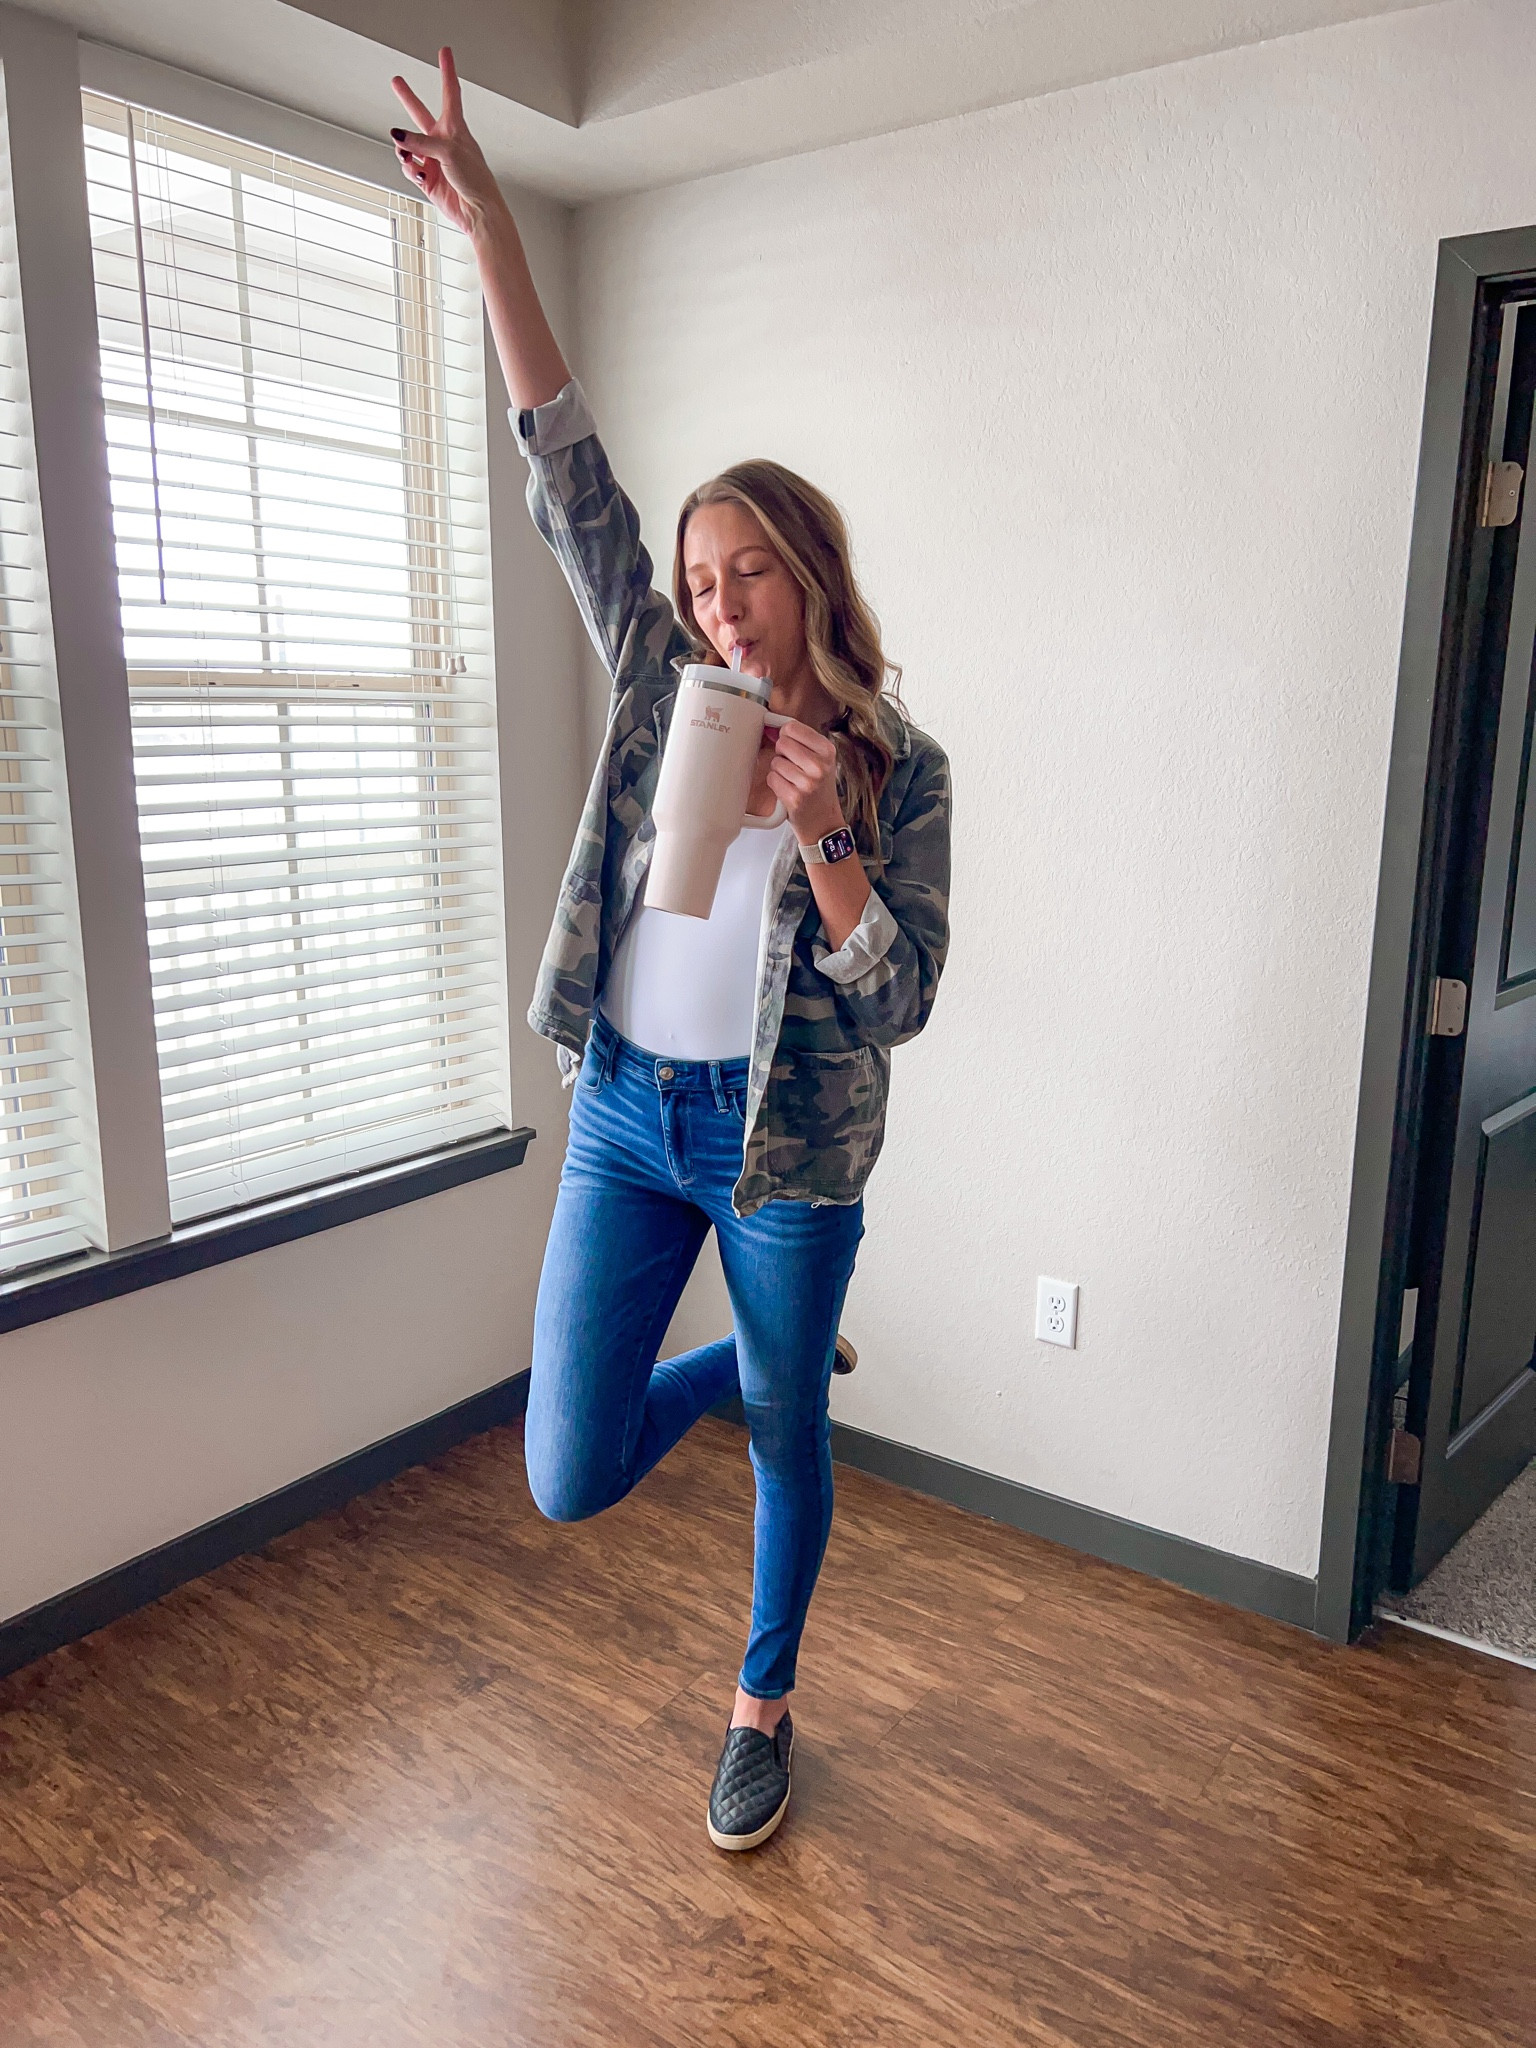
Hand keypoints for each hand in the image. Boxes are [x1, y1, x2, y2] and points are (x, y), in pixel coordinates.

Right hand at [390, 47, 502, 237]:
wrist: (477, 212)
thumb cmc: (475, 180)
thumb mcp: (448, 152)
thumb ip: (420, 142)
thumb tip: (397, 136)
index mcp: (455, 128)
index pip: (450, 92)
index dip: (447, 70)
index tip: (445, 52)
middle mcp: (443, 141)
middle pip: (421, 114)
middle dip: (407, 98)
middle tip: (397, 81)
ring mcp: (434, 160)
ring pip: (408, 146)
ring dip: (405, 150)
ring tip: (410, 157)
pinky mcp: (428, 179)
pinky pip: (409, 168)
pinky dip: (410, 170)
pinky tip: (418, 174)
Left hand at [767, 719, 846, 844]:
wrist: (823, 820)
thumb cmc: (819, 787)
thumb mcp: (821, 759)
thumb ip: (800, 741)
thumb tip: (770, 727)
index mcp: (827, 750)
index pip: (792, 727)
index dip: (786, 735)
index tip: (791, 744)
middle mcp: (820, 766)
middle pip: (782, 743)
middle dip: (782, 754)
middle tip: (794, 766)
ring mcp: (807, 783)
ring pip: (775, 762)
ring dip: (779, 771)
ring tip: (793, 780)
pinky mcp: (794, 797)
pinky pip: (772, 778)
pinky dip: (776, 783)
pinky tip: (788, 789)